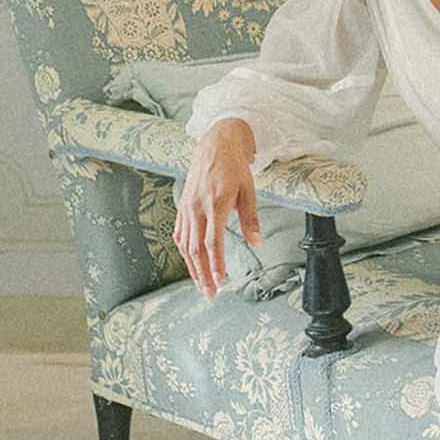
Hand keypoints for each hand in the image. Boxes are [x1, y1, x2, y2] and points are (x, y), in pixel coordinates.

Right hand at [173, 122, 261, 300]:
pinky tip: (191, 264)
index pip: (214, 242)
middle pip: (196, 249)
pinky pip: (180, 234)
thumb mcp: (249, 191)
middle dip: (203, 275)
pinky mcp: (182, 206)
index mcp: (216, 204)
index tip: (220, 282)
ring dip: (192, 268)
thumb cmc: (235, 168)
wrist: (215, 144)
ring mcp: (187, 207)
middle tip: (210, 295)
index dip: (216, 264)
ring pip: (186, 245)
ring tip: (201, 286)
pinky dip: (185, 252)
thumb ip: (251, 219)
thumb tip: (258, 243)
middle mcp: (197, 207)